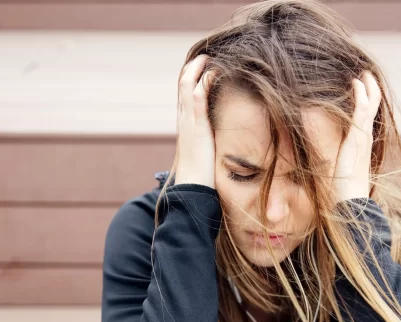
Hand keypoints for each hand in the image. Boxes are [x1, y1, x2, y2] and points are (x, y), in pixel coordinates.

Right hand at [173, 55, 216, 188]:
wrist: (192, 187)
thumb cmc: (201, 174)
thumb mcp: (205, 151)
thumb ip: (209, 140)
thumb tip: (218, 137)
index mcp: (185, 124)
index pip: (184, 94)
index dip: (191, 77)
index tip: (204, 67)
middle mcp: (182, 119)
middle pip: (181, 84)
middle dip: (192, 67)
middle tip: (205, 55)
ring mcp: (187, 121)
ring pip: (186, 85)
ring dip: (197, 68)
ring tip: (209, 57)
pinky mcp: (195, 126)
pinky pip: (197, 97)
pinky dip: (204, 82)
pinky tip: (214, 73)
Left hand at [333, 71, 381, 201]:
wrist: (349, 198)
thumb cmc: (341, 186)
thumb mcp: (337, 164)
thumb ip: (333, 153)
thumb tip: (324, 149)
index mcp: (363, 141)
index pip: (369, 114)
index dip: (367, 98)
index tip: (361, 85)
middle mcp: (366, 136)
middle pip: (374, 105)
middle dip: (371, 87)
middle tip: (365, 73)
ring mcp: (364, 135)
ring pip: (370, 103)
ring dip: (367, 86)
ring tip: (361, 73)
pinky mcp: (358, 136)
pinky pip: (362, 110)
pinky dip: (360, 94)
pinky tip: (355, 83)